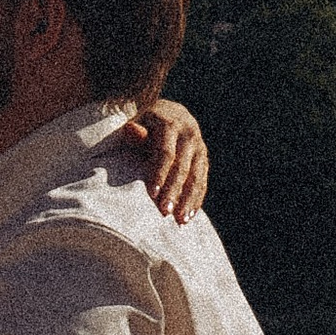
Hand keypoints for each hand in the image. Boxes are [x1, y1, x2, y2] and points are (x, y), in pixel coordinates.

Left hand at [129, 98, 207, 222]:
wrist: (171, 113)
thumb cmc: (145, 123)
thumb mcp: (137, 122)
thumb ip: (135, 131)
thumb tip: (131, 131)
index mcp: (171, 125)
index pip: (165, 153)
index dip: (159, 174)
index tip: (151, 194)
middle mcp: (189, 135)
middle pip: (182, 167)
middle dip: (173, 191)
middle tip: (164, 213)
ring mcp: (199, 147)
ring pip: (196, 176)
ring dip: (188, 200)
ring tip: (180, 221)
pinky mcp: (204, 159)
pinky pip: (202, 181)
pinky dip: (196, 199)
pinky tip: (189, 216)